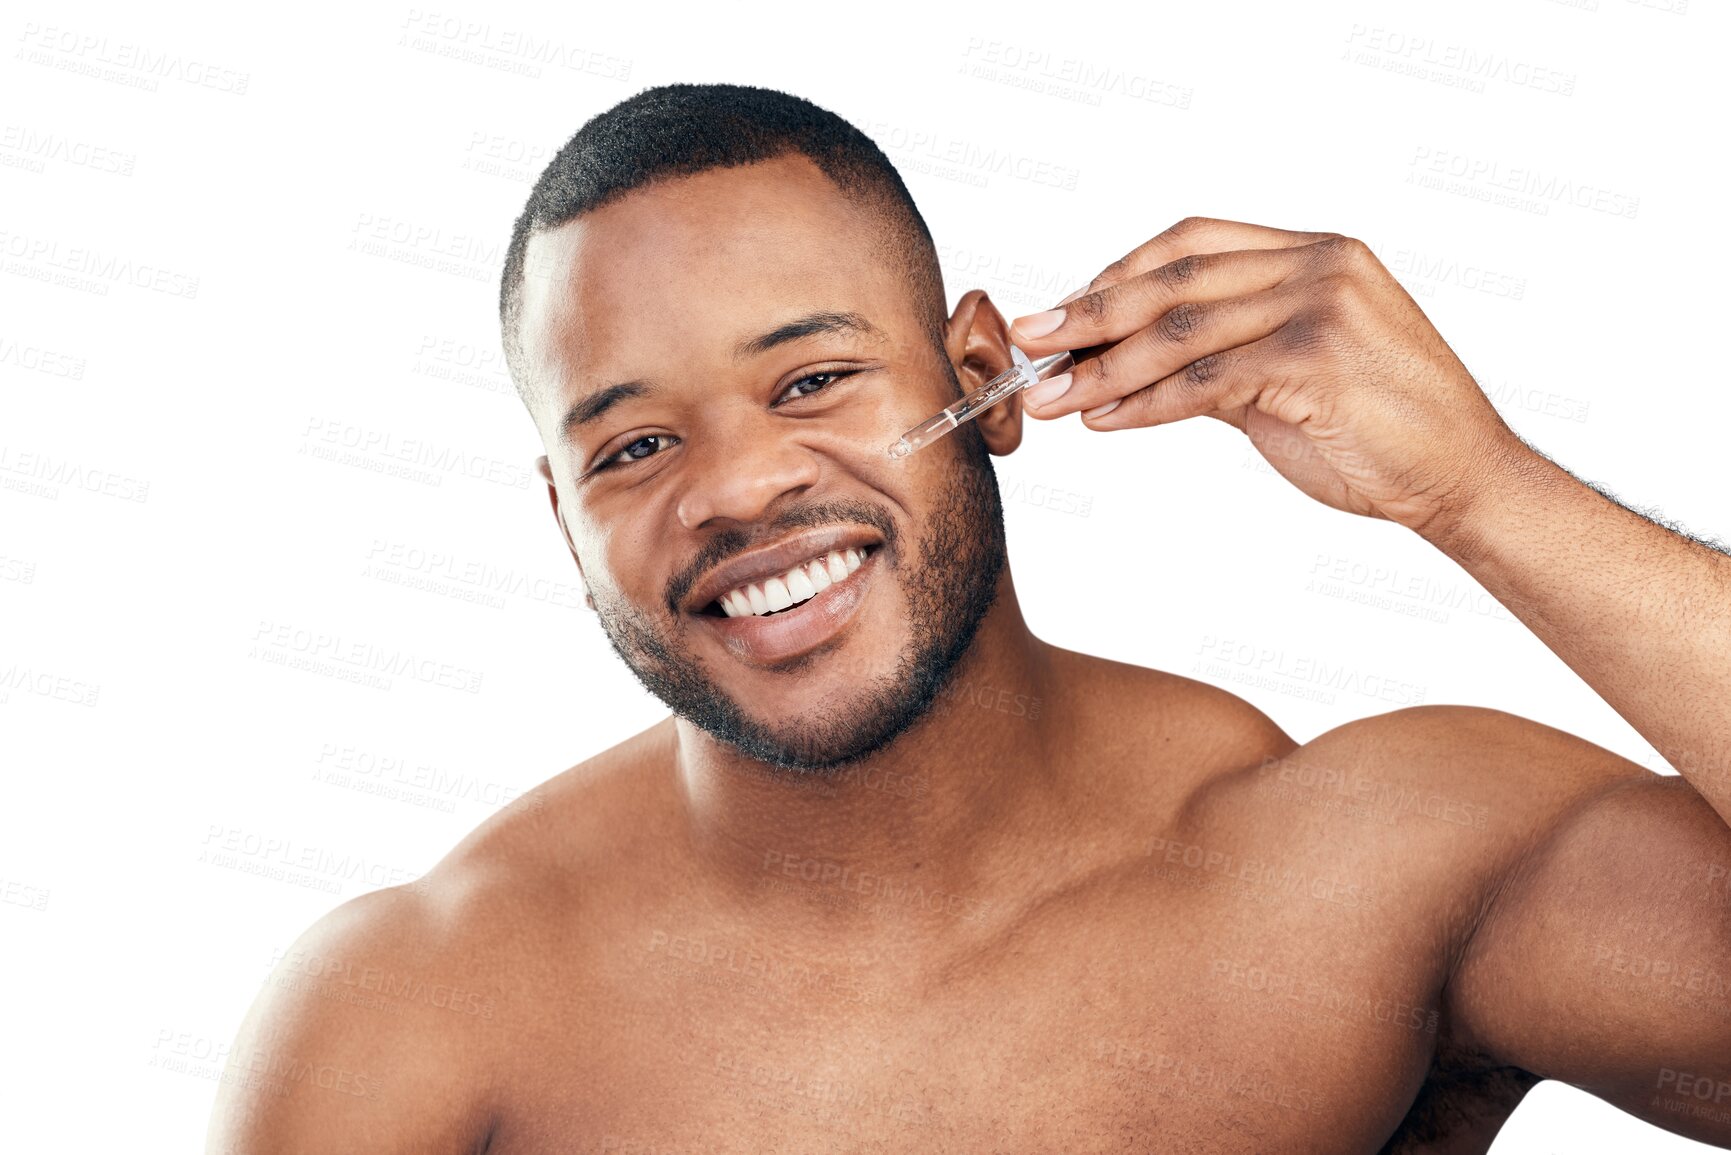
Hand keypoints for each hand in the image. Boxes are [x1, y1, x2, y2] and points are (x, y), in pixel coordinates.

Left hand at [1008, 216, 1532, 539]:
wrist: (1461, 480)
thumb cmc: (1376, 433)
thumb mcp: (1284, 379)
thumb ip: (1217, 358)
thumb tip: (1123, 365)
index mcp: (1314, 251)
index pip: (1191, 241)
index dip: (1116, 273)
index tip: (1062, 312)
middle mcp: (1320, 263)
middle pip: (1174, 279)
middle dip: (1090, 314)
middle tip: (1030, 343)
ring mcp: (1323, 305)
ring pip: (1181, 330)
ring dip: (1103, 368)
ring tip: (1051, 397)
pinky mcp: (1318, 359)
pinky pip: (1205, 380)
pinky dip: (1144, 402)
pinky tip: (1104, 420)